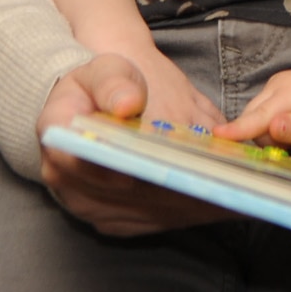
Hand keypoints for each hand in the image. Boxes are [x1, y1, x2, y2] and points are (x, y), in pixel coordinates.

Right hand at [35, 54, 233, 235]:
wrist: (94, 107)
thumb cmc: (100, 85)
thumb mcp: (104, 69)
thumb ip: (114, 82)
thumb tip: (127, 104)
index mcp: (58, 138)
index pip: (91, 160)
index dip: (136, 166)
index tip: (175, 167)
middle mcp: (67, 183)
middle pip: (127, 194)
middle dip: (175, 188)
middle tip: (221, 183)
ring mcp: (89, 207)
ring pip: (144, 213)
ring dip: (187, 206)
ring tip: (232, 193)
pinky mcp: (113, 222)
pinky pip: (152, 223)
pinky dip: (186, 213)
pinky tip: (220, 201)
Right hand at [216, 67, 290, 153]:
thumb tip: (272, 126)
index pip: (258, 116)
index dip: (238, 129)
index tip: (216, 137)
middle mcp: (280, 84)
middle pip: (253, 116)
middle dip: (261, 137)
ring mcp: (278, 84)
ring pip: (256, 113)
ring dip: (266, 132)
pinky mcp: (278, 88)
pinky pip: (262, 111)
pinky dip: (269, 124)